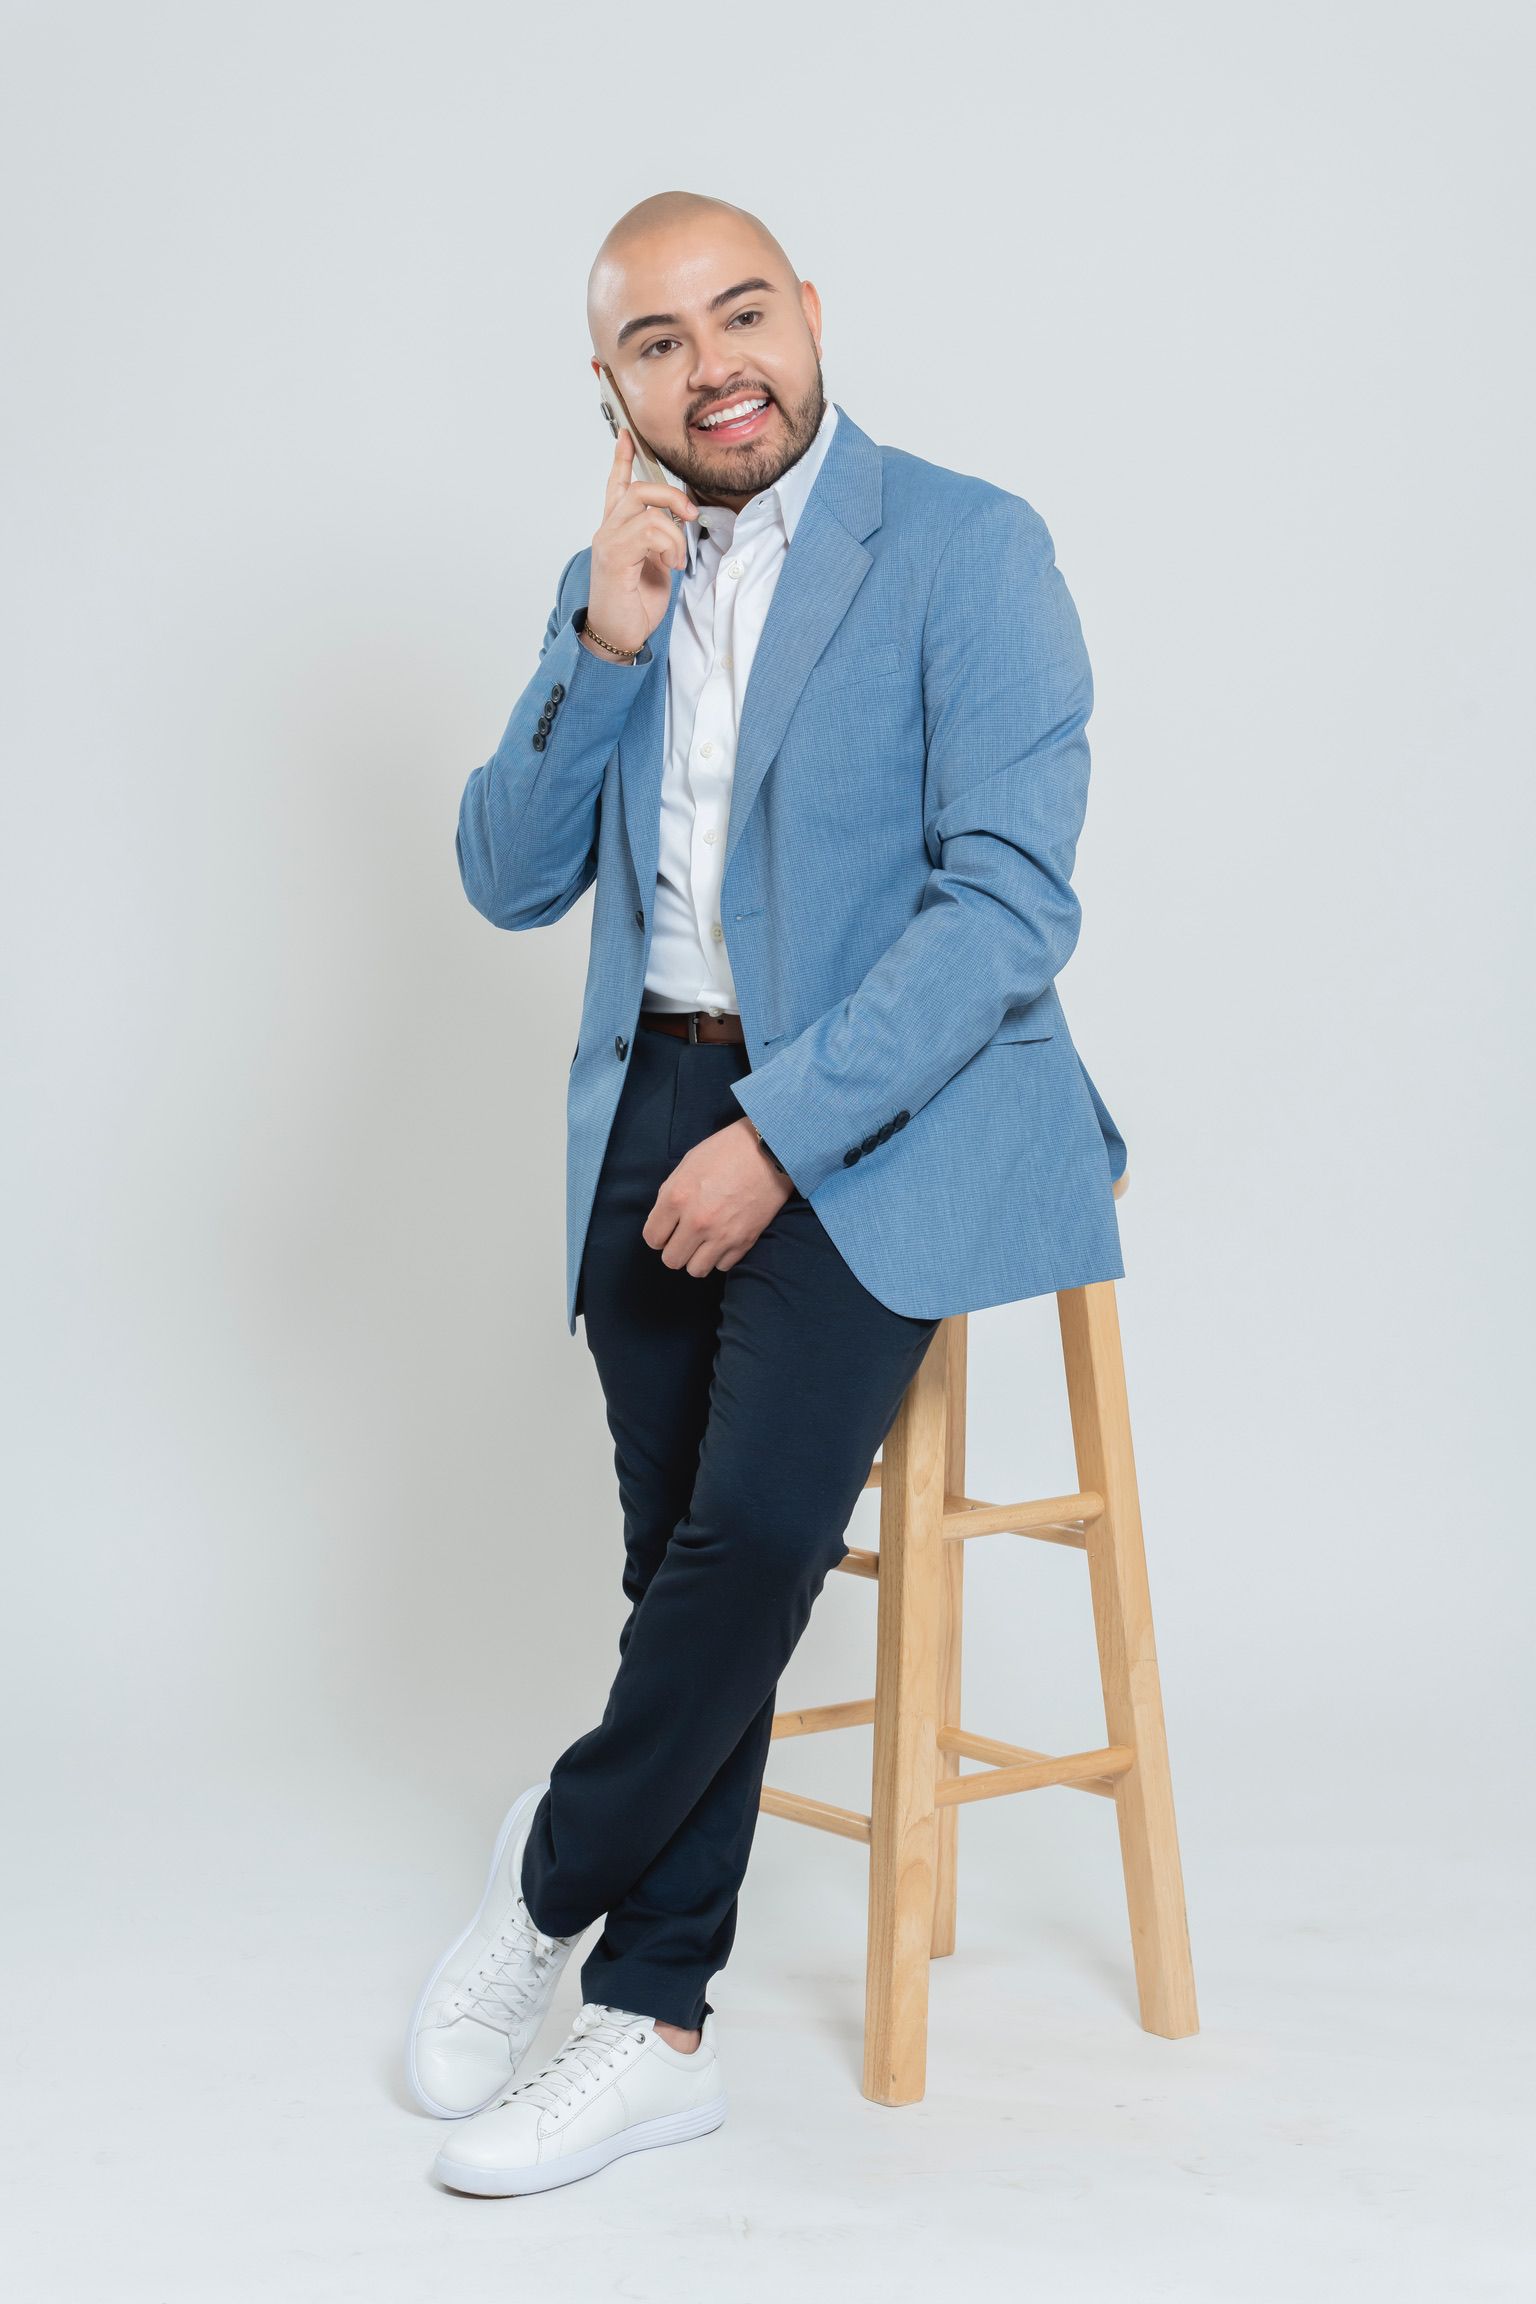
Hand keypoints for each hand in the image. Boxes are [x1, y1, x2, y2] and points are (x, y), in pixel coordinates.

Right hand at [584, 428, 699, 657]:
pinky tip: (670, 566)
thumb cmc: (633, 605)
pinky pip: (649, 531)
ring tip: (677, 559)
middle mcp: (608, 531)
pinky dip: (669, 546)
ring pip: (646, 507)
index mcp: (617, 531)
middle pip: (639, 489)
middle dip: (672, 496)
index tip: (627, 436)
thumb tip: (679, 523)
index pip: (617, 487)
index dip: (622, 459)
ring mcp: (608, 542)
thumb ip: (661, 540)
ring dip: (674, 533)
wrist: (617, 636)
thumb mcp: (656, 566)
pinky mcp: (613, 556)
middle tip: (691, 516)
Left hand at [642, 1118, 796, 1278]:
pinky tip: (724, 1239)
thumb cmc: (726, 1151)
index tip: (668, 1229)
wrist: (770, 1151)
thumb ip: (671, 1193)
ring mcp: (722, 1235)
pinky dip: (721, 1256)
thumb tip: (665, 1218)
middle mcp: (696, 1222)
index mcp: (677, 1197)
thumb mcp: (688, 1164)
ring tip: (705, 1241)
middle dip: (676, 1249)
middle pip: (671, 1260)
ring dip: (697, 1257)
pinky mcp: (744, 1242)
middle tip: (686, 1236)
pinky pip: (723, 1266)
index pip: (652, 1238)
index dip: (658, 1234)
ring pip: (696, 1270)